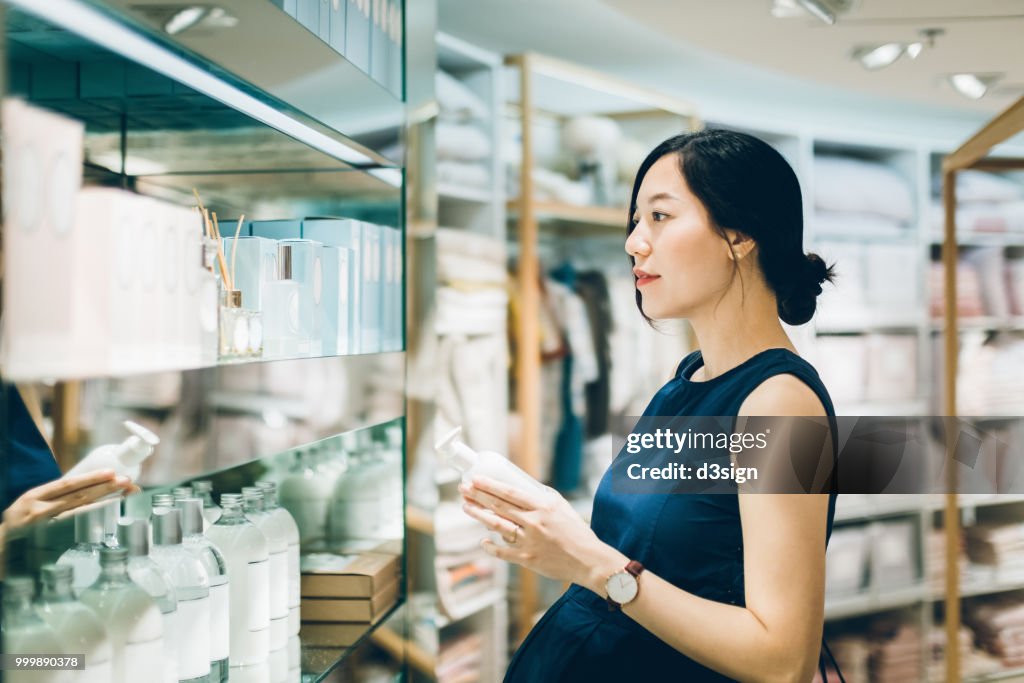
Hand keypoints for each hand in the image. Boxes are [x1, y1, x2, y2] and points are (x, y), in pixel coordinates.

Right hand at [2, 470, 138, 530]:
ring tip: (124, 496)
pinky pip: (76, 531)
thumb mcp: (31, 503)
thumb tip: (89, 487)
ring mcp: (45, 529)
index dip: (90, 477)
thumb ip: (55, 496)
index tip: (111, 472)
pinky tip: (109, 518)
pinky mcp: (50, 543)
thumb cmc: (20, 522)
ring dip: (105, 504)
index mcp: (34, 496)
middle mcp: (39, 511)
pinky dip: (93, 523)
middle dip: (104, 488)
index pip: (67, 484)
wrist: (1, 548)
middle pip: (78, 497)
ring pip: (80, 513)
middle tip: (126, 481)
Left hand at [459, 476, 626, 590]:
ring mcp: (528, 541)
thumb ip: (542, 497)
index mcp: (542, 506)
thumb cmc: (577, 532)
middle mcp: (533, 522)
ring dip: (479, 515)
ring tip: (466, 507)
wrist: (588, 560)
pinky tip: (483, 540)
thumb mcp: (562, 507)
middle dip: (478, 496)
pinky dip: (490, 546)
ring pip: (497, 525)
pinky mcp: (527, 558)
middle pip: (499, 506)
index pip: (509, 492)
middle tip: (464, 489)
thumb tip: (522, 489)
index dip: (489, 485)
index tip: (476, 479)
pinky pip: (503, 552)